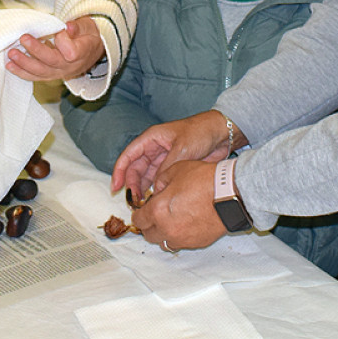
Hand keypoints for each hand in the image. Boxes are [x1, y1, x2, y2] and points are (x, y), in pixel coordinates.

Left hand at [6, 17, 104, 81]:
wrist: (92, 50)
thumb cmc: (88, 35)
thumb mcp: (88, 25)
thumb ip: (78, 26)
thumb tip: (68, 27)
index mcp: (83, 53)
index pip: (71, 52)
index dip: (63, 41)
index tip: (61, 29)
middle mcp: (71, 66)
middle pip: (52, 62)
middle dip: (35, 51)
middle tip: (23, 39)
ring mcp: (61, 73)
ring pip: (42, 72)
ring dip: (24, 64)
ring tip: (11, 54)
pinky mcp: (52, 75)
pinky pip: (37, 76)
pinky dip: (23, 72)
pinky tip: (11, 66)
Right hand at [111, 110, 231, 200]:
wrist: (221, 134)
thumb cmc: (200, 133)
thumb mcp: (181, 150)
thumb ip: (166, 168)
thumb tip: (155, 188)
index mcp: (152, 138)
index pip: (129, 155)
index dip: (120, 171)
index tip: (116, 187)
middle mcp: (154, 149)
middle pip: (136, 169)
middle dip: (132, 185)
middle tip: (133, 203)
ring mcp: (163, 159)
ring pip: (146, 176)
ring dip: (142, 190)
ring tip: (142, 205)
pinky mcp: (173, 168)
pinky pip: (158, 180)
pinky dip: (154, 190)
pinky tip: (155, 201)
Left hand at [130, 160, 226, 250]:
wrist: (229, 193)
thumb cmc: (203, 180)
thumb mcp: (175, 170)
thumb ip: (160, 182)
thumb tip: (158, 191)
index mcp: (157, 211)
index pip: (139, 221)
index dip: (139, 214)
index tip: (142, 211)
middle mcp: (167, 229)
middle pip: (149, 235)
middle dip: (149, 225)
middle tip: (156, 214)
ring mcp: (183, 239)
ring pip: (165, 242)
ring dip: (164, 233)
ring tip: (171, 220)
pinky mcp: (197, 243)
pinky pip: (182, 243)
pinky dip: (180, 235)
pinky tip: (186, 222)